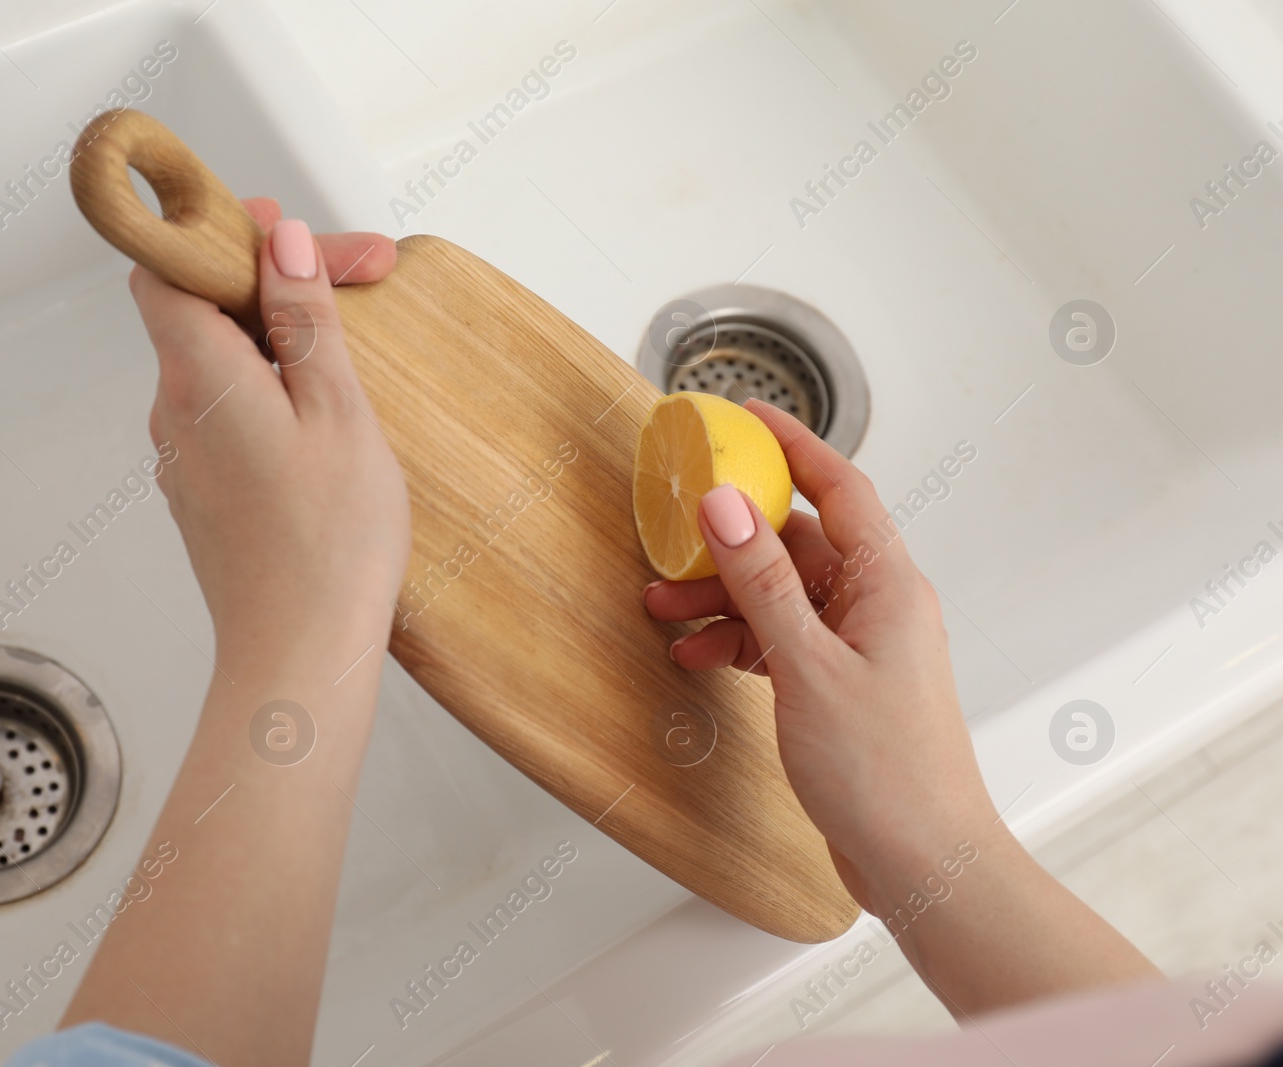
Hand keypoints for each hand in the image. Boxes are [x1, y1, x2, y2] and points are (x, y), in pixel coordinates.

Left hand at [131, 199, 407, 675]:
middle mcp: (173, 411)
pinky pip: (224, 412)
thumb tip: (279, 243)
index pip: (168, 267)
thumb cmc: (330, 546)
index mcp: (199, 377)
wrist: (299, 657)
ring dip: (274, 337)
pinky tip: (323, 415)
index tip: (283, 231)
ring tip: (348, 349)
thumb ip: (304, 320)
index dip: (220, 235)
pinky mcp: (202, 493)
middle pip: (199, 309)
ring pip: (216, 362)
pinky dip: (266, 389)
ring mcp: (182, 457)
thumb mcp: (339, 412)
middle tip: (357, 277)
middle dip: (271, 281)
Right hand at [644, 399, 994, 909]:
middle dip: (731, 539)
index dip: (793, 444)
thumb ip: (763, 582)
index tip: (746, 414)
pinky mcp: (838, 686)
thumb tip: (727, 505)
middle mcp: (878, 607)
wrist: (921, 862)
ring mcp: (858, 648)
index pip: (840, 487)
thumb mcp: (807, 666)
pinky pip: (780, 640)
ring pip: (782, 595)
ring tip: (664, 605)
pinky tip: (698, 654)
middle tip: (672, 531)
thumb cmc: (886, 773)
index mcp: (889, 585)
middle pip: (798, 543)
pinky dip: (738, 640)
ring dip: (724, 596)